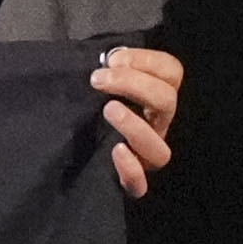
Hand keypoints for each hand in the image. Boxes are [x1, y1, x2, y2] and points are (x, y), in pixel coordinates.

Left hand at [93, 43, 181, 198]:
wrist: (70, 153)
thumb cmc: (88, 107)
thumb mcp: (102, 83)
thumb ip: (110, 69)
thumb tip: (109, 57)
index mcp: (155, 98)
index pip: (172, 72)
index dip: (146, 61)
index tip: (112, 59)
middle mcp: (157, 126)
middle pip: (167, 102)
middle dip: (133, 84)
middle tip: (98, 79)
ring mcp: (146, 157)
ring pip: (160, 149)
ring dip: (135, 126)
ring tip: (108, 110)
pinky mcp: (130, 183)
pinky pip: (140, 186)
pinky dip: (131, 169)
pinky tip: (116, 151)